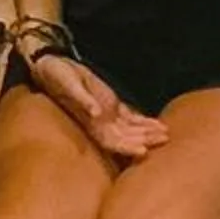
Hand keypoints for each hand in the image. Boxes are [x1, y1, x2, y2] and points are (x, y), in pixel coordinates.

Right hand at [31, 53, 167, 161]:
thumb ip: (82, 99)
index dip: (127, 148)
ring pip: (131, 130)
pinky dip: (144, 121)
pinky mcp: (111, 105)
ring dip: (147, 133)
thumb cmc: (58, 76)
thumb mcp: (68, 84)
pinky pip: (130, 117)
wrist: (53, 67)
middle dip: (144, 140)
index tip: (143, 152)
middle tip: (164, 141)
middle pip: (126, 139)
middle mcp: (100, 124)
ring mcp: (107, 115)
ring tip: (166, 135)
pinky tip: (157, 125)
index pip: (111, 142)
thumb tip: (96, 113)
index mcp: (90, 123)